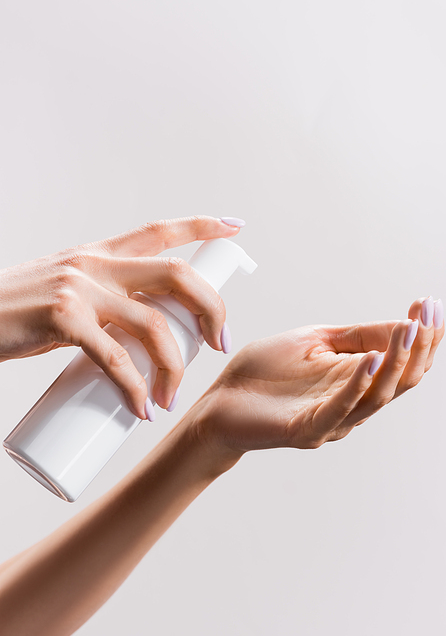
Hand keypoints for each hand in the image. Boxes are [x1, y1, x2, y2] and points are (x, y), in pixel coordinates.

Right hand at [0, 216, 243, 418]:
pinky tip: (141, 410)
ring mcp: (80, 288)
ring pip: (153, 324)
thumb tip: (141, 333)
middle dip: (210, 308)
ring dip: (174, 367)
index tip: (235, 226)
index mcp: (99, 253)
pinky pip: (114, 358)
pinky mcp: (62, 319)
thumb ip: (102, 301)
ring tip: (171, 399)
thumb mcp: (65, 290)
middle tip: (219, 342)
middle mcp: (95, 263)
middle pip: (176, 274)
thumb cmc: (16, 312)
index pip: (160, 230)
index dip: (201, 226)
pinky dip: (134, 388)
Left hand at [195, 297, 443, 458]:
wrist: (219, 403)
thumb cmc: (265, 373)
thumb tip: (403, 324)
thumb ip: (357, 337)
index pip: (404, 362)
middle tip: (428, 313)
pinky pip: (340, 408)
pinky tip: (372, 358)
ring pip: (379, 395)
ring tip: (409, 328)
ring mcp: (332, 419)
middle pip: (403, 380)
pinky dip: (358, 383)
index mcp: (356, 380)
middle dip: (420, 345)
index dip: (423, 336)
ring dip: (397, 360)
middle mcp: (352, 403)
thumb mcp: (315, 341)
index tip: (429, 304)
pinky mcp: (308, 429)